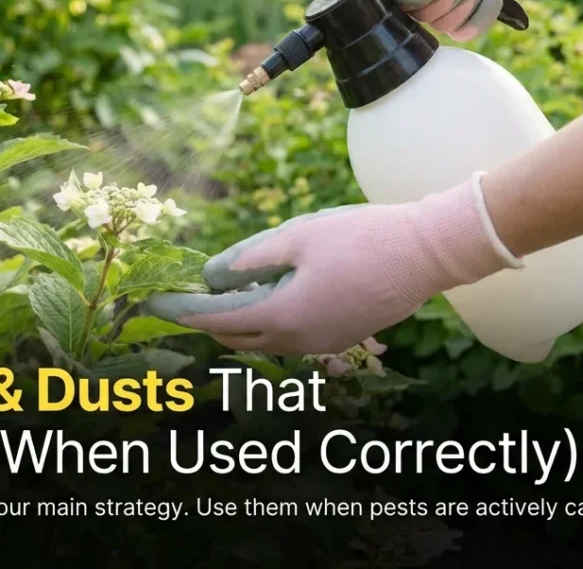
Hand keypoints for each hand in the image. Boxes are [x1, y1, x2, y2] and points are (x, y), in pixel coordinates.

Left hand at [145, 174, 520, 354]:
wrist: (427, 252)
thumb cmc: (362, 237)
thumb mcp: (298, 237)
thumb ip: (250, 258)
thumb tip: (212, 275)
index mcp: (283, 315)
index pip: (216, 320)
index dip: (183, 310)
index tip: (155, 301)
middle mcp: (299, 341)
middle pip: (237, 338)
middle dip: (207, 320)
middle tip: (186, 296)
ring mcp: (323, 344)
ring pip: (265, 341)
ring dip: (241, 321)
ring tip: (223, 294)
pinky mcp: (342, 337)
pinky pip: (292, 337)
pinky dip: (270, 321)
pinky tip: (267, 295)